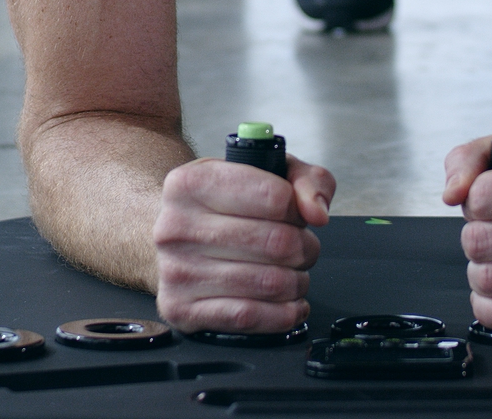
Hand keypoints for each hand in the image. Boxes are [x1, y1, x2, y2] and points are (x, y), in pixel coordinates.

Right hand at [153, 155, 333, 332]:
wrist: (174, 242)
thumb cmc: (222, 208)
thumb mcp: (264, 174)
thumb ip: (306, 180)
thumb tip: (317, 211)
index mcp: (191, 183)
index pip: (273, 197)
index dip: (299, 210)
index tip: (297, 215)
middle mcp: (175, 227)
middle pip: (277, 243)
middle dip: (305, 248)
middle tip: (302, 247)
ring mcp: (177, 271)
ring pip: (270, 283)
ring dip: (297, 282)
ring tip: (293, 273)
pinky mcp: (182, 309)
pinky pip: (250, 317)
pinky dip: (283, 314)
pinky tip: (290, 304)